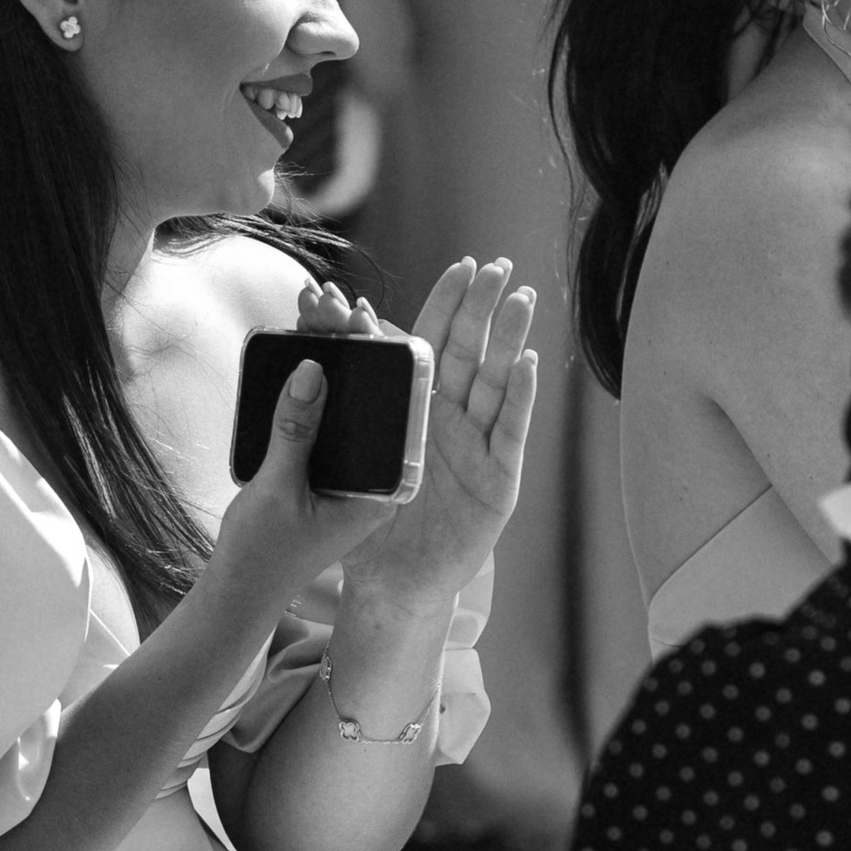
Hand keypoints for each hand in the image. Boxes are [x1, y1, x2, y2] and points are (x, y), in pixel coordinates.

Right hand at [208, 321, 402, 620]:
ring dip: (331, 359)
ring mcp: (348, 472)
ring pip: (348, 403)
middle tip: (328, 303)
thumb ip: (297, 429)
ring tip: (312, 313)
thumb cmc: (262, 555)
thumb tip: (314, 368)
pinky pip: (325, 418)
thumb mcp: (278, 489)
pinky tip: (299, 348)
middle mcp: (373, 477)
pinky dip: (312, 386)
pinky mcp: (324, 469)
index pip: (396, 410)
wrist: (238, 594)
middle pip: (374, 398)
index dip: (381, 358)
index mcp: (381, 489)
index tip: (358, 317)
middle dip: (353, 347)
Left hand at [357, 256, 537, 599]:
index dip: (449, 306)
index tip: (461, 266)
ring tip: (521, 299)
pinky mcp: (498, 480)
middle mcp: (455, 421)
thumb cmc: (366, 521)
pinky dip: (522, 396)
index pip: (436, 345)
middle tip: (498, 267)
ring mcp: (480, 448)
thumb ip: (334, 408)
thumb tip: (322, 349)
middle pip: (474, 353)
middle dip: (486, 309)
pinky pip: (511, 431)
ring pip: (499, 383)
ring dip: (511, 339)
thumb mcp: (346, 459)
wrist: (390, 583)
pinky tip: (529, 360)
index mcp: (419, 409)